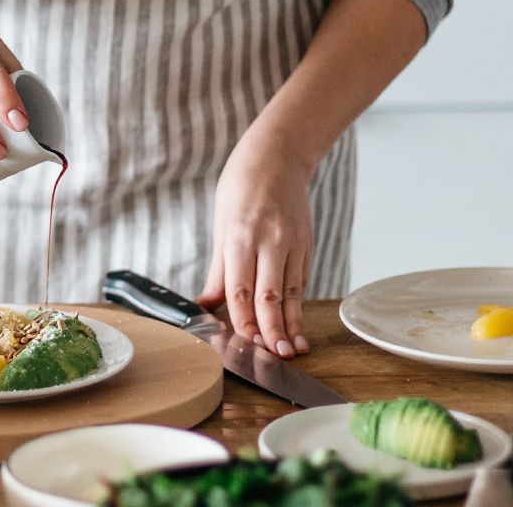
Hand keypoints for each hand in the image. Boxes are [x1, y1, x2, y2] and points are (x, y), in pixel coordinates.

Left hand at [198, 134, 315, 358]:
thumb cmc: (241, 188)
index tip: (246, 344)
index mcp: (241, 236)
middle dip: (273, 330)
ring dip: (293, 323)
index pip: (242, 290)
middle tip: (276, 357)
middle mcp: (270, 240)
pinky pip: (302, 278)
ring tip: (294, 349)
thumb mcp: (222, 225)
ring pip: (292, 291)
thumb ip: (218, 271)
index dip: (245, 321)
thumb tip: (204, 305)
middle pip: (271, 296)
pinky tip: (298, 323)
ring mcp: (293, 242)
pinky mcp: (308, 242)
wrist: (277, 155)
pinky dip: (299, 303)